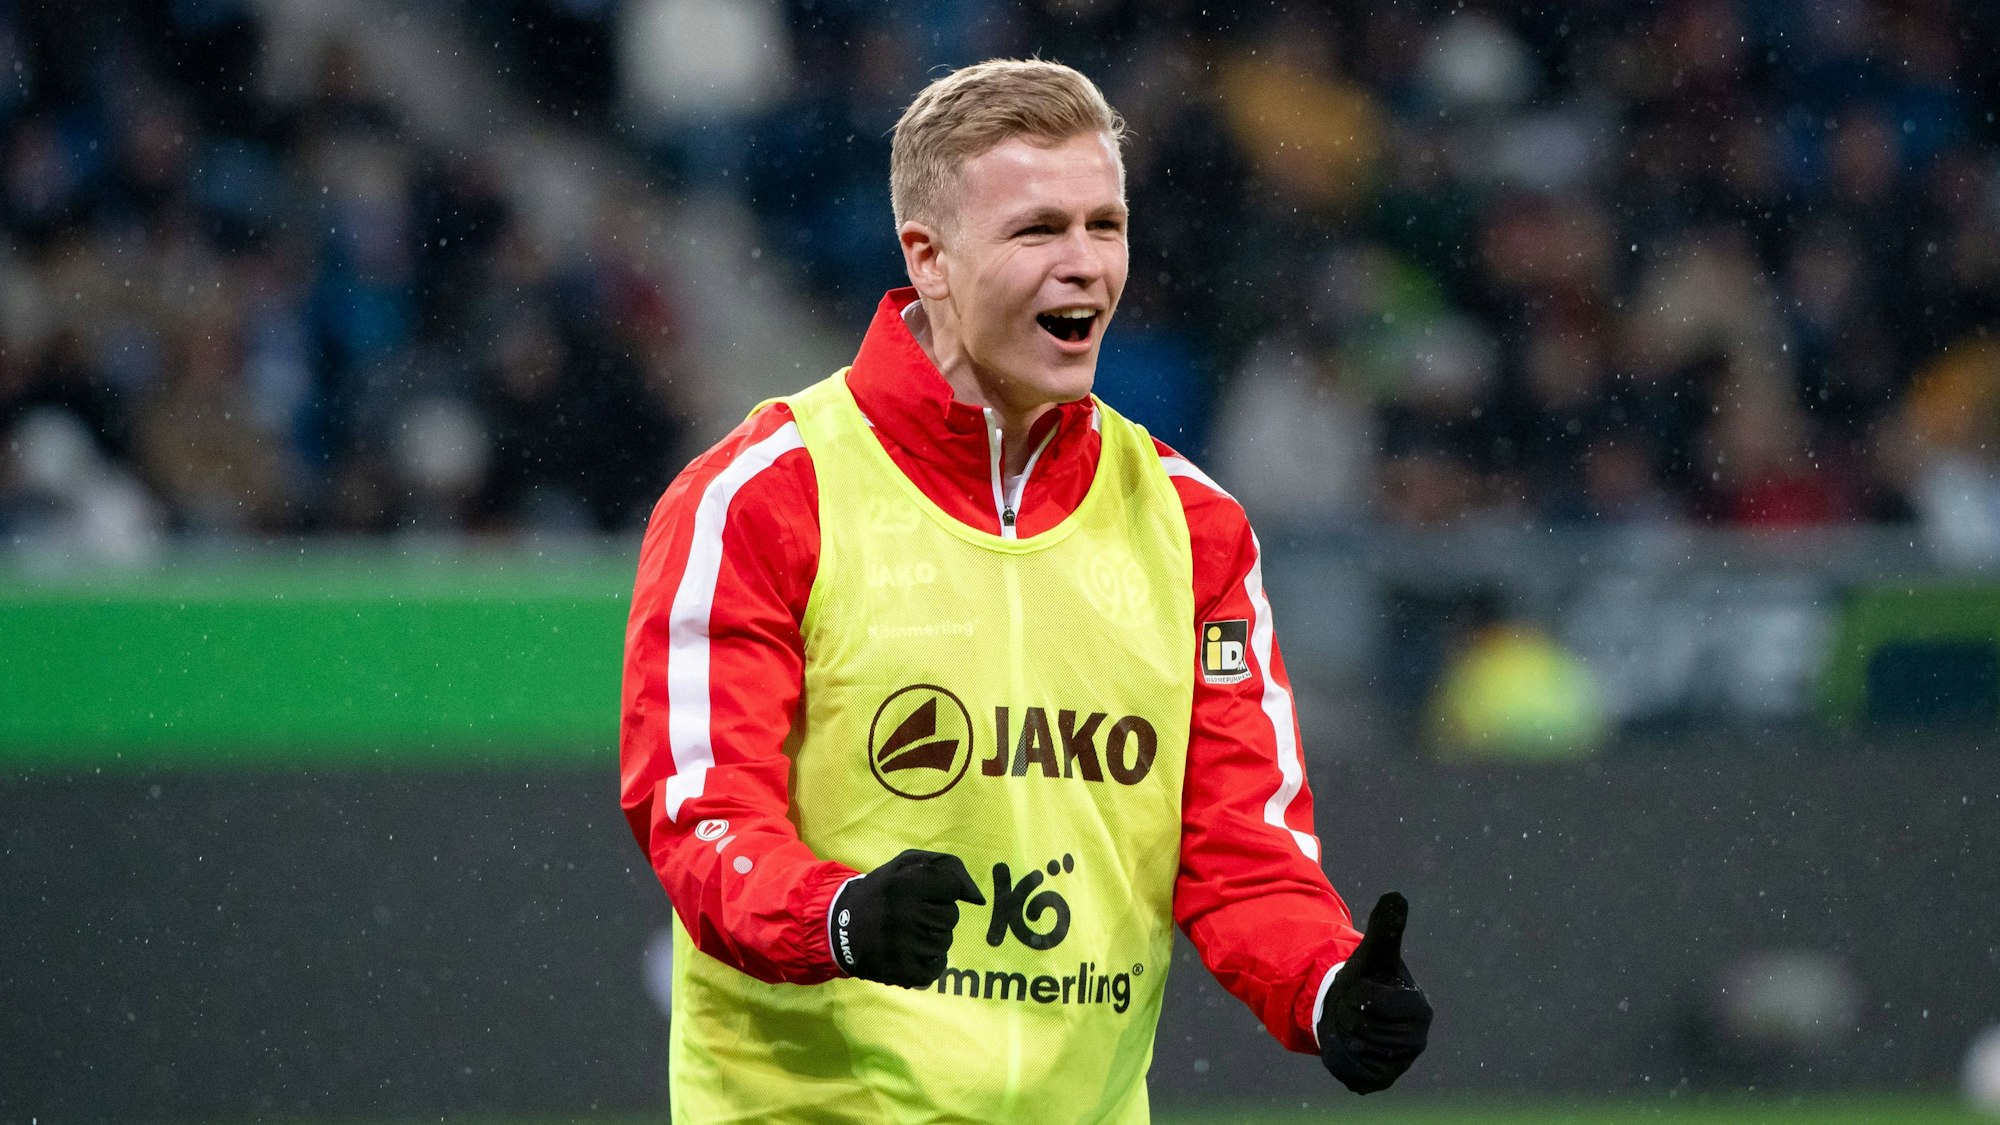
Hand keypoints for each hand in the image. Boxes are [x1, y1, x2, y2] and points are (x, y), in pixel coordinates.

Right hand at [829, 849, 985, 987]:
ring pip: (945, 941)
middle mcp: (904, 915)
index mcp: (904, 884)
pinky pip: (938, 966)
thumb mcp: (906, 865)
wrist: (839, 928)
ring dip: (932, 937)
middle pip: (950, 916)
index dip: (942, 890)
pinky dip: (929, 960)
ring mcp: (904, 947)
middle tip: (911, 914)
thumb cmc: (882, 892)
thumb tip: (978, 898)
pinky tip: (910, 951)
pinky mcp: (903, 972)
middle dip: (937, 914)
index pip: (951, 887)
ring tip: (907, 933)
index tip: (923, 894)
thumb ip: (946, 868)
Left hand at [1318, 892, 1431, 1094]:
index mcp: (1419, 1009)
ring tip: (1350, 1022)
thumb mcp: (1373, 952)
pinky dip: (1340, 1055)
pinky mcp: (1380, 1079)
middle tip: (1354, 1006)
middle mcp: (1415, 1041)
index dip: (1359, 992)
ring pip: (1354, 1047)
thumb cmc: (1367, 979)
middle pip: (1361, 1027)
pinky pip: (1352, 1072)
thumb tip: (1395, 895)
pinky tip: (1346, 1042)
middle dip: (1347, 1011)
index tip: (1364, 988)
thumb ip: (1386, 927)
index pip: (1372, 1002)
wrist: (1352, 1009)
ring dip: (1342, 1031)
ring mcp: (1399, 1063)